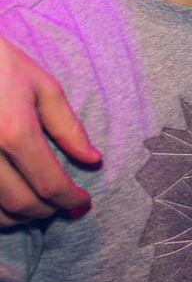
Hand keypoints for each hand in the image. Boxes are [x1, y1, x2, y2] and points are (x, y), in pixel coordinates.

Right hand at [0, 35, 100, 227]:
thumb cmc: (0, 64)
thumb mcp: (41, 86)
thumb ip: (68, 127)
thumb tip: (93, 160)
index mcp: (12, 132)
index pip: (49, 183)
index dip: (71, 199)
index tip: (83, 202)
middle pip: (21, 203)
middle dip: (47, 211)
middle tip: (61, 207)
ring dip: (17, 218)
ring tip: (34, 208)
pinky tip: (4, 203)